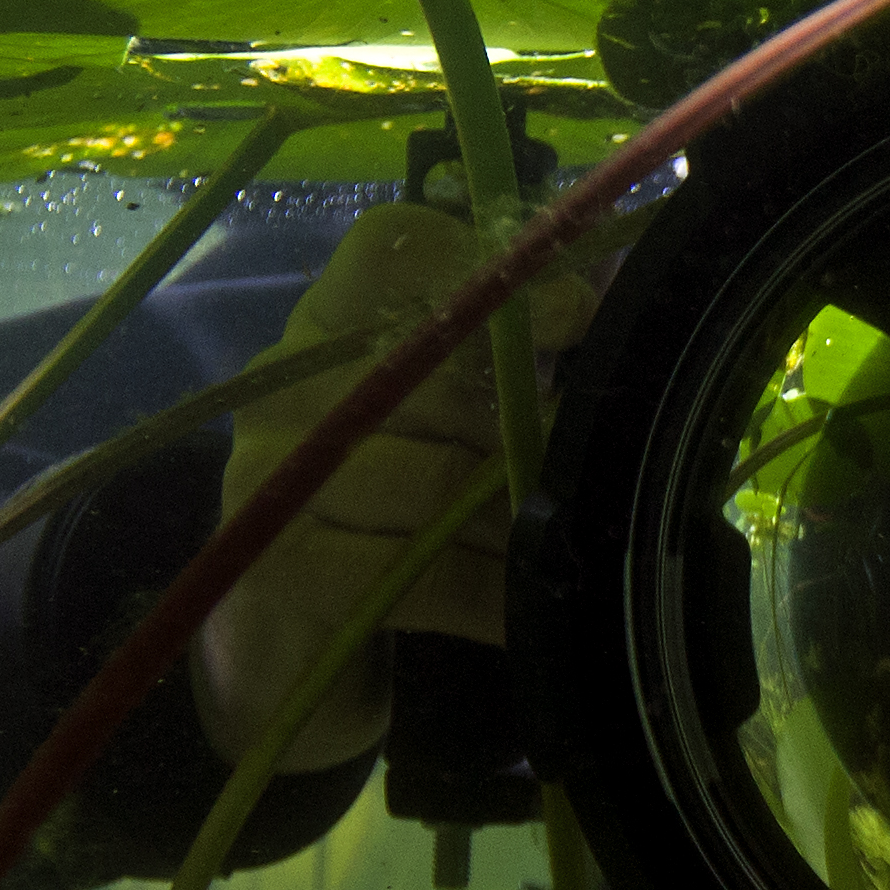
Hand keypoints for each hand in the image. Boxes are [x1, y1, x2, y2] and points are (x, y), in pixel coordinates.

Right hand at [192, 199, 594, 770]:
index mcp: (331, 320)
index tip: (573, 313)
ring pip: (433, 481)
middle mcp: (288, 383)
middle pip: (432, 368)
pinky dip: (490, 592)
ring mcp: (272, 476)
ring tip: (562, 534)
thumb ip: (509, 353)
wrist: (287, 646)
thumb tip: (617, 279)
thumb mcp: (443, 419)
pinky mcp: (280, 568)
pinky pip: (417, 574)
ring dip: (516, 515)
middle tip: (587, 452)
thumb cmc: (388, 509)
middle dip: (526, 416)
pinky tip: (528, 604)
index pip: (390, 244)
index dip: (487, 264)